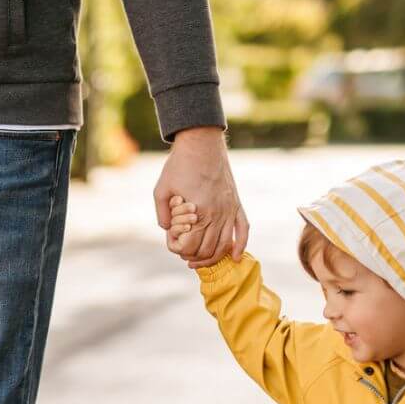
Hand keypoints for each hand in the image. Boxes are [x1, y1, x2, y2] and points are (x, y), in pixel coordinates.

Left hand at [154, 126, 246, 268]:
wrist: (201, 142)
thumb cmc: (178, 165)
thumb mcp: (161, 190)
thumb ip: (163, 215)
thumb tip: (168, 230)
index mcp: (198, 212)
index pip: (189, 246)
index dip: (177, 248)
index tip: (171, 241)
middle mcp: (216, 214)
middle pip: (207, 250)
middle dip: (192, 256)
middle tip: (183, 251)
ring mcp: (229, 209)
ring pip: (224, 245)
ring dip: (212, 257)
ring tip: (199, 261)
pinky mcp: (236, 203)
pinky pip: (243, 229)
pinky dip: (239, 245)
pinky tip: (234, 256)